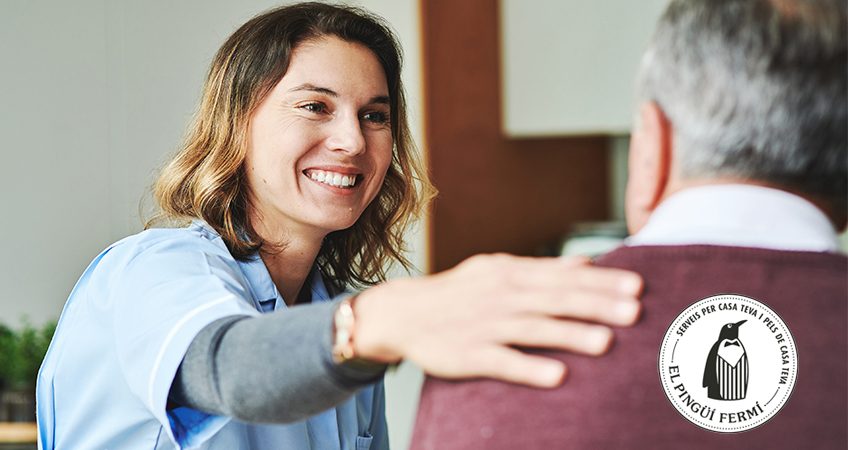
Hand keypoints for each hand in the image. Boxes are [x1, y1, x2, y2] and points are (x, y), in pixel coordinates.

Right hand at [353, 253, 641, 387]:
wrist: (403, 312)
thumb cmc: (459, 292)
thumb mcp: (498, 269)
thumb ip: (544, 268)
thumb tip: (589, 262)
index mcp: (511, 273)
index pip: (563, 276)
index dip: (601, 281)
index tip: (636, 286)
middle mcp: (501, 296)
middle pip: (555, 299)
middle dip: (596, 304)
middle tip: (635, 311)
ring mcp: (485, 325)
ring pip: (533, 329)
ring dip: (570, 334)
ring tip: (606, 342)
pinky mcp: (469, 355)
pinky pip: (502, 361)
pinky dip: (529, 367)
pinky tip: (557, 376)